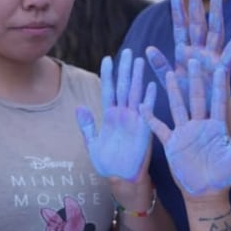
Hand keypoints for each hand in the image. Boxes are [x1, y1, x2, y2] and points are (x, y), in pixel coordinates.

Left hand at [76, 49, 156, 181]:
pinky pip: (147, 111)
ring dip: (137, 78)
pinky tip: (151, 84)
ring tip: (139, 61)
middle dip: (125, 69)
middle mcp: (123, 115)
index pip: (109, 90)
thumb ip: (87, 125)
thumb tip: (79, 107)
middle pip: (124, 87)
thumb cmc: (108, 164)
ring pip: (135, 94)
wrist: (122, 179)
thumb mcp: (92, 143)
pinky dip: (149, 98)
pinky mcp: (143, 130)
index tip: (108, 58)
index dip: (108, 74)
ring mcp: (134, 121)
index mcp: (110, 116)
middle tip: (128, 51)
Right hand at [142, 59, 230, 196]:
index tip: (218, 66)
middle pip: (196, 98)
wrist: (206, 194)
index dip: (217, 85)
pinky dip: (151, 118)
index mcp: (216, 127)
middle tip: (193, 59)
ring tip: (167, 73)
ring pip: (177, 107)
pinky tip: (143, 105)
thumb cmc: (222, 177)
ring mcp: (185, 133)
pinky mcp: (172, 144)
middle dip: (194, 80)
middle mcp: (199, 126)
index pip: (217, 101)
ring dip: (172, 92)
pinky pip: (159, 128)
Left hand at [145, 0, 230, 106]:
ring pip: (215, 32)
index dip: (177, 12)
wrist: (205, 119)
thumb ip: (160, 66)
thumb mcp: (170, 82)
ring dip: (216, 14)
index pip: (180, 29)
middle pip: (198, 24)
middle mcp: (200, 52)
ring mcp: (213, 59)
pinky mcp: (224, 69)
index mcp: (185, 54)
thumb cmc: (188, 100)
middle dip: (196, 5)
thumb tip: (148, 49)